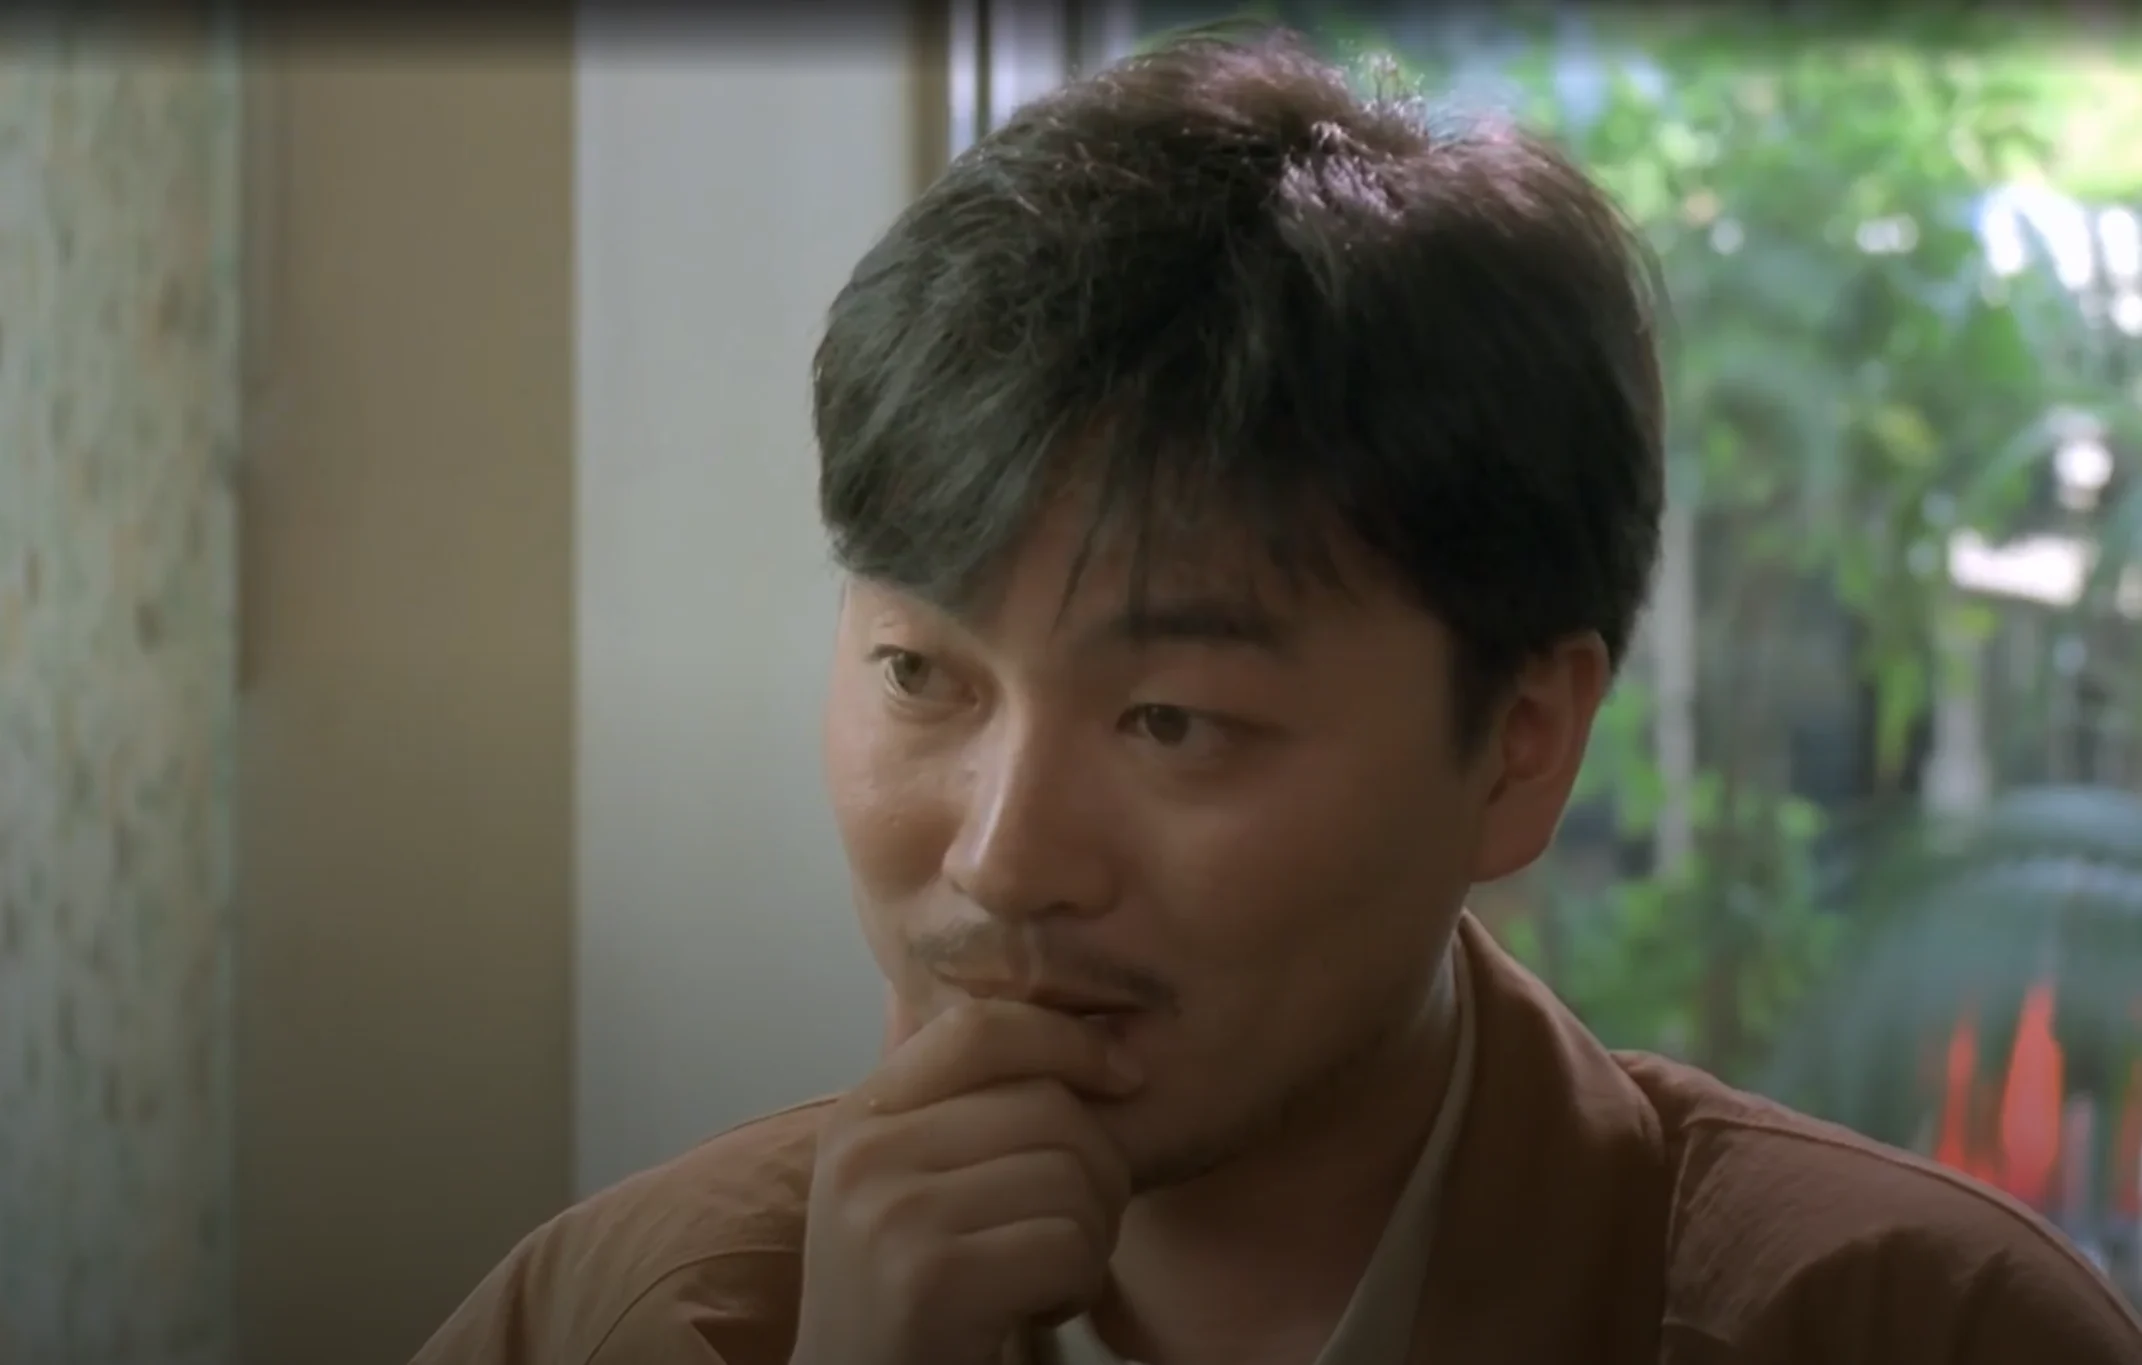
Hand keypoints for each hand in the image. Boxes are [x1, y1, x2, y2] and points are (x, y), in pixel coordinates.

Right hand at [790, 996, 1143, 1364]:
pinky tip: (1041, 1307)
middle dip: (1102, 1167)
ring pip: (1070, 1176)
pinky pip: (1067, 1244)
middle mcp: (867, 1153)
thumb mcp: (902, 1183)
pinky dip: (1079, 1282)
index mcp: (861, 1115)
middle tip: (1082, 1226)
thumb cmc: (905, 1293)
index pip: (980, 1027)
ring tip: (1053, 1271)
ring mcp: (894, 1213)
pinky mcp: (932, 1279)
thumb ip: (962, 1110)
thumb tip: (1089, 1039)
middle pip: (1047, 1106)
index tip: (1125, 1074)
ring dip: (1094, 1236)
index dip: (1068, 1038)